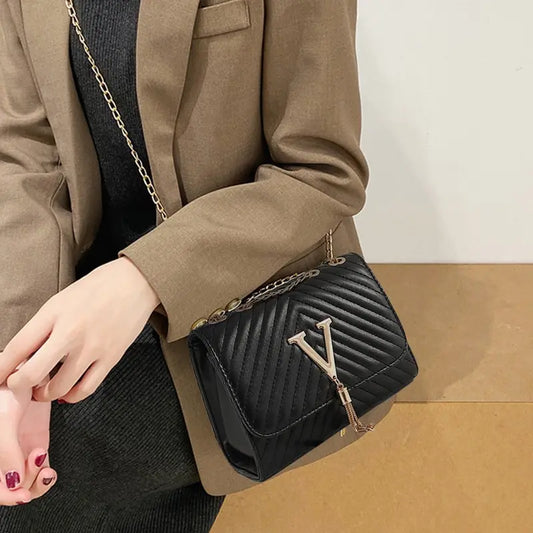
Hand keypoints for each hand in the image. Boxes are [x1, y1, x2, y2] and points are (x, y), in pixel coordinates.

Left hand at [0, 257, 159, 402]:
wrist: (136, 282)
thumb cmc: (100, 286)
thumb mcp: (63, 298)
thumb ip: (44, 325)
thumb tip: (27, 353)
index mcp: (54, 313)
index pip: (16, 347)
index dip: (1, 368)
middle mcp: (71, 332)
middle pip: (32, 374)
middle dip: (18, 386)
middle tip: (18, 385)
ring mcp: (92, 347)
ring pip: (59, 387)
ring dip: (45, 394)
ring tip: (43, 391)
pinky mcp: (111, 357)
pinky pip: (86, 388)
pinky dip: (71, 396)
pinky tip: (67, 392)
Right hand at [0, 380, 56, 505]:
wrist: (25, 367)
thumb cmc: (4, 389)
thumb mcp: (2, 419)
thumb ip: (6, 451)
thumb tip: (14, 483)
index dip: (4, 496)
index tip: (21, 494)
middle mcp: (0, 454)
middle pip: (7, 488)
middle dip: (21, 490)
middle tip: (36, 478)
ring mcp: (16, 451)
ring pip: (23, 483)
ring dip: (34, 482)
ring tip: (44, 468)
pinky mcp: (35, 443)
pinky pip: (37, 469)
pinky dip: (43, 475)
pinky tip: (48, 469)